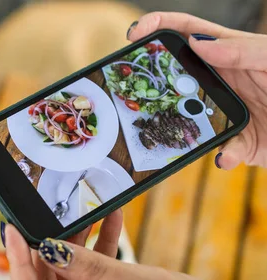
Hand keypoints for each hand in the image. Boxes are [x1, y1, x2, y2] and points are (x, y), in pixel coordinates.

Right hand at [128, 12, 266, 169]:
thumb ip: (243, 50)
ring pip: (186, 117)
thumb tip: (201, 46)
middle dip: (152, 79)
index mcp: (229, 54)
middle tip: (133, 82)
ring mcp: (224, 114)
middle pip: (176, 77)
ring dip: (177, 124)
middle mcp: (221, 82)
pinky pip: (219, 151)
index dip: (160, 27)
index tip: (135, 33)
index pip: (187, 34)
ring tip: (167, 125)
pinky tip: (226, 155)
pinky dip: (222, 155)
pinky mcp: (237, 144)